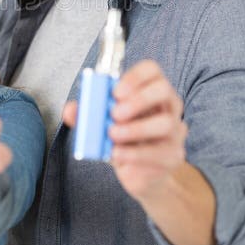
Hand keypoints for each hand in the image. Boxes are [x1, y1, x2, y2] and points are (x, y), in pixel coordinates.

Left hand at [63, 60, 187, 202]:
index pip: (151, 70)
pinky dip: (134, 153)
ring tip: (113, 134)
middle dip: (138, 99)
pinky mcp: (173, 156)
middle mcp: (168, 107)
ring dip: (135, 129)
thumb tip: (70, 110)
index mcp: (150, 91)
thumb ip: (86, 115)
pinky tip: (117, 154)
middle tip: (115, 112)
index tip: (114, 91)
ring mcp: (174, 132)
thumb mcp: (102, 124)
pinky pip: (159, 152)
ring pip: (165, 123)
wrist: (140, 173)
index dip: (134, 76)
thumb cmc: (123, 140)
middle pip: (164, 90)